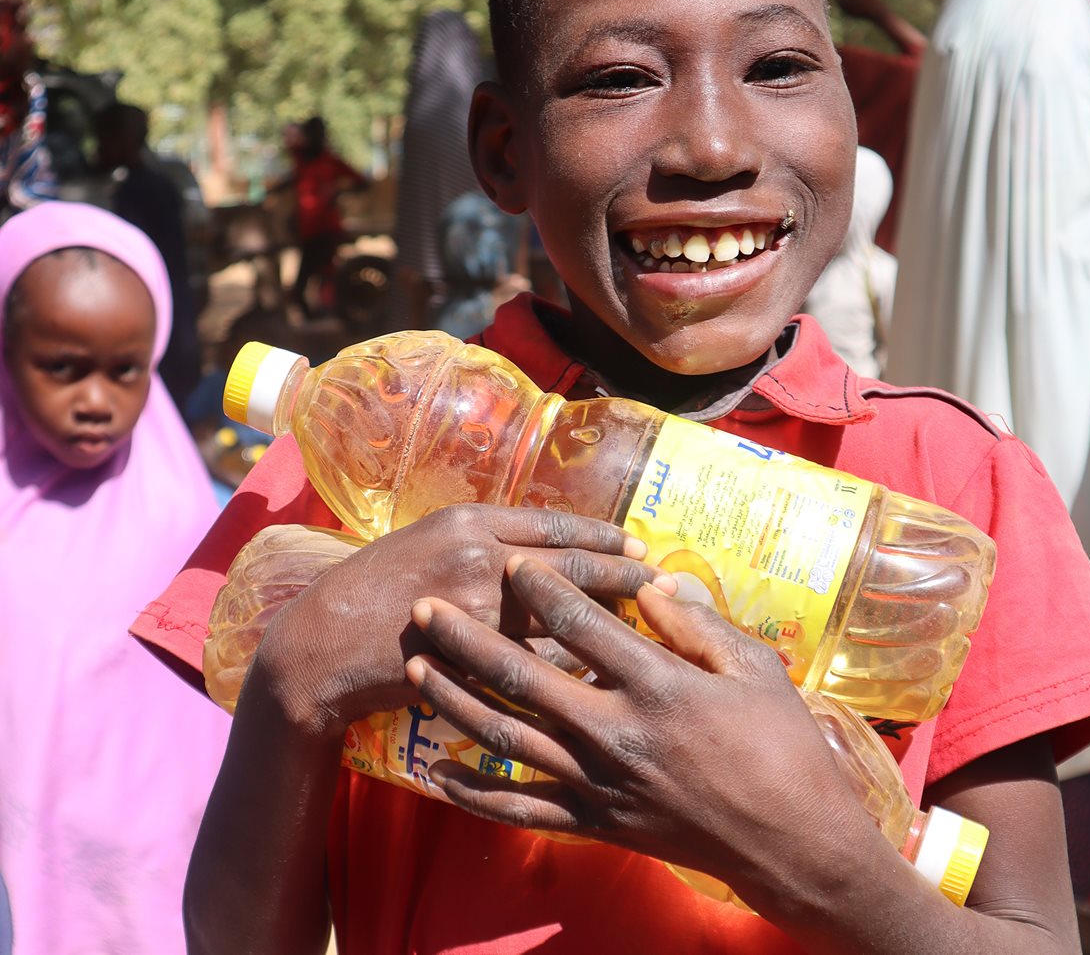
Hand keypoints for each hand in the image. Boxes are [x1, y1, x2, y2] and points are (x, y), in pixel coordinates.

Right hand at [250, 504, 658, 739]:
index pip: (555, 524)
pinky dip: (571, 662)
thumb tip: (543, 546)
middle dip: (625, 574)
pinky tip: (601, 668)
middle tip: (666, 580)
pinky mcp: (473, 654)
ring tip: (649, 626)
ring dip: (608, 622)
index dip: (604, 536)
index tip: (639, 545)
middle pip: (572, 565)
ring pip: (563, 615)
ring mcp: (478, 606)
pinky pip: (538, 659)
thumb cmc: (377, 586)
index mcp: (471, 520)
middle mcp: (480, 554)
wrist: (325, 641)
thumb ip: (484, 539)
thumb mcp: (428, 541)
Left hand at [404, 557, 877, 911]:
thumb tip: (650, 581)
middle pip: (523, 674)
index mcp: (658, 683)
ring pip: (509, 736)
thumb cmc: (781, 743)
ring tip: (414, 666)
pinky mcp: (595, 821)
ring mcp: (600, 781)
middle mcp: (616, 731)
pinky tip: (438, 771)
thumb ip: (696, 621)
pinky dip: (476, 793)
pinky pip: (522, 809)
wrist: (792, 841)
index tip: (511, 561)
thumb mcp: (753, 665)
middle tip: (424, 606)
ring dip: (456, 698)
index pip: (581, 622)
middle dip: (467, 636)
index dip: (540, 586)